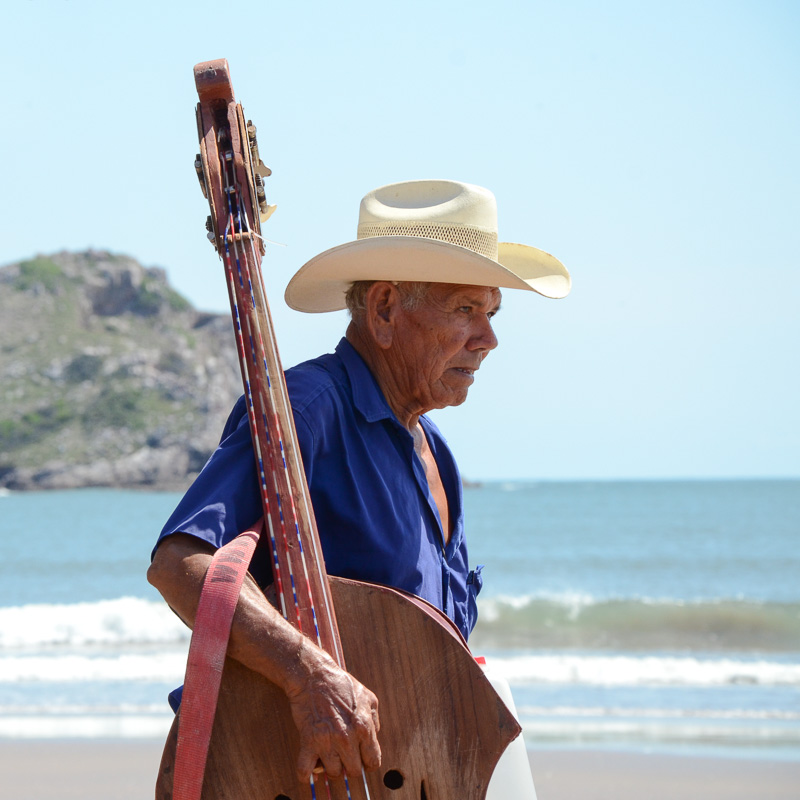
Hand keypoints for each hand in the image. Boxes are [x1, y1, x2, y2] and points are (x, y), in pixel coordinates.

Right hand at [286, 643, 380, 780]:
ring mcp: (327, 742)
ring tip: (330, 755)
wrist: (314, 675)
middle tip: (346, 755)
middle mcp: (347, 738)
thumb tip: (374, 739)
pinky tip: (311, 767)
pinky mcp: (308, 742)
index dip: (368, 763)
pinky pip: (306, 771)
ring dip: (332, 766)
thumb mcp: (368, 698)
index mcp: (364, 727)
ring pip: (334, 773)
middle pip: (354, 771)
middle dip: (351, 765)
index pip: (373, 761)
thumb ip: (374, 721)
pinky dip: (307, 774)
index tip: (363, 760)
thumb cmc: (341, 684)